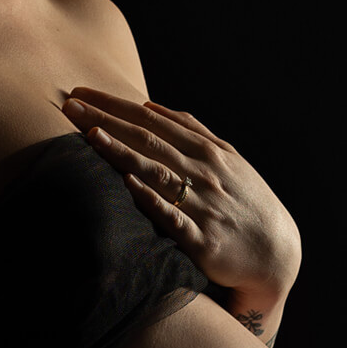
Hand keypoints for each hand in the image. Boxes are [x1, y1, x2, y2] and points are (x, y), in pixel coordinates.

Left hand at [61, 88, 301, 298]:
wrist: (276, 253)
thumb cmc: (245, 203)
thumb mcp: (227, 159)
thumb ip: (191, 132)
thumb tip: (152, 107)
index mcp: (207, 151)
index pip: (152, 121)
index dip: (115, 105)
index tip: (81, 93)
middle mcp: (204, 173)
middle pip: (148, 140)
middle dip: (107, 120)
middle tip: (70, 105)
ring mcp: (203, 205)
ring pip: (157, 173)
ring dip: (123, 152)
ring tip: (91, 135)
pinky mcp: (203, 240)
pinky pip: (174, 217)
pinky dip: (153, 200)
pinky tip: (130, 185)